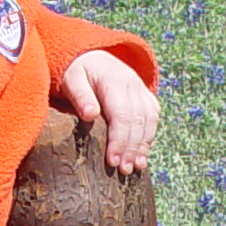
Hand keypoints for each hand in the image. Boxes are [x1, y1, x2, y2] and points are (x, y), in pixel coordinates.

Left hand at [59, 50, 158, 174]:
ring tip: (137, 167)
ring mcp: (142, 89)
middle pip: (138, 121)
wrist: (92, 55)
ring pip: (149, 120)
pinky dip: (149, 137)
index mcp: (115, 81)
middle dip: (132, 148)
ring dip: (144, 146)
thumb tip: (90, 115)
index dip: (119, 140)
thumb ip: (80, 95)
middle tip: (124, 170)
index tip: (113, 161)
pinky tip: (143, 154)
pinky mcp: (146, 96)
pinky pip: (153, 117)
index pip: (122, 116)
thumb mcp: (72, 80)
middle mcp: (133, 84)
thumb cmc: (78, 72)